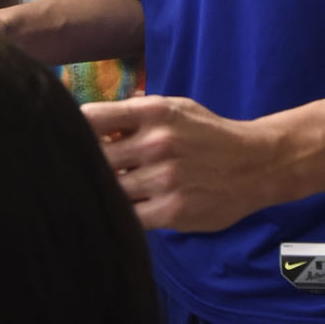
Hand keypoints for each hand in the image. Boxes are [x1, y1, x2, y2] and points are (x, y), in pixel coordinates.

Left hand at [81, 94, 272, 231]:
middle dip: (85, 164)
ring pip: (109, 188)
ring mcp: (164, 178)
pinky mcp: (171, 210)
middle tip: (80, 170)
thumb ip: (134, 112)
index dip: (72, 130)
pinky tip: (123, 208)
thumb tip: (90, 118)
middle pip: (95, 156)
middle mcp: (155, 143)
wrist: (257, 164)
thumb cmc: (209, 135)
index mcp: (152, 112)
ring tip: (106, 189)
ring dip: (104, 190)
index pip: (91, 118)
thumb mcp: (175, 108)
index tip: (67, 138)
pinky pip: (128, 215)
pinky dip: (121, 213)